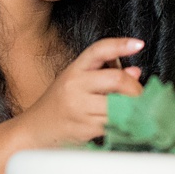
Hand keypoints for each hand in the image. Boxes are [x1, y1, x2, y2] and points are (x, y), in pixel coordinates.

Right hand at [16, 36, 144, 147]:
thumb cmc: (60, 103)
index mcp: (74, 70)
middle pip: (117, 80)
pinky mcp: (85, 129)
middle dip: (135, 88)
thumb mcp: (77, 82)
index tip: (139, 44)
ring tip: (131, 109)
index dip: (120, 45)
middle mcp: (75, 86)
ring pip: (119, 105)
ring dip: (132, 108)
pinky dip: (124, 123)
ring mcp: (79, 108)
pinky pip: (115, 124)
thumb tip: (135, 72)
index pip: (99, 50)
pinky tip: (121, 123)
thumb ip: (106, 74)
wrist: (35, 129)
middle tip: (139, 94)